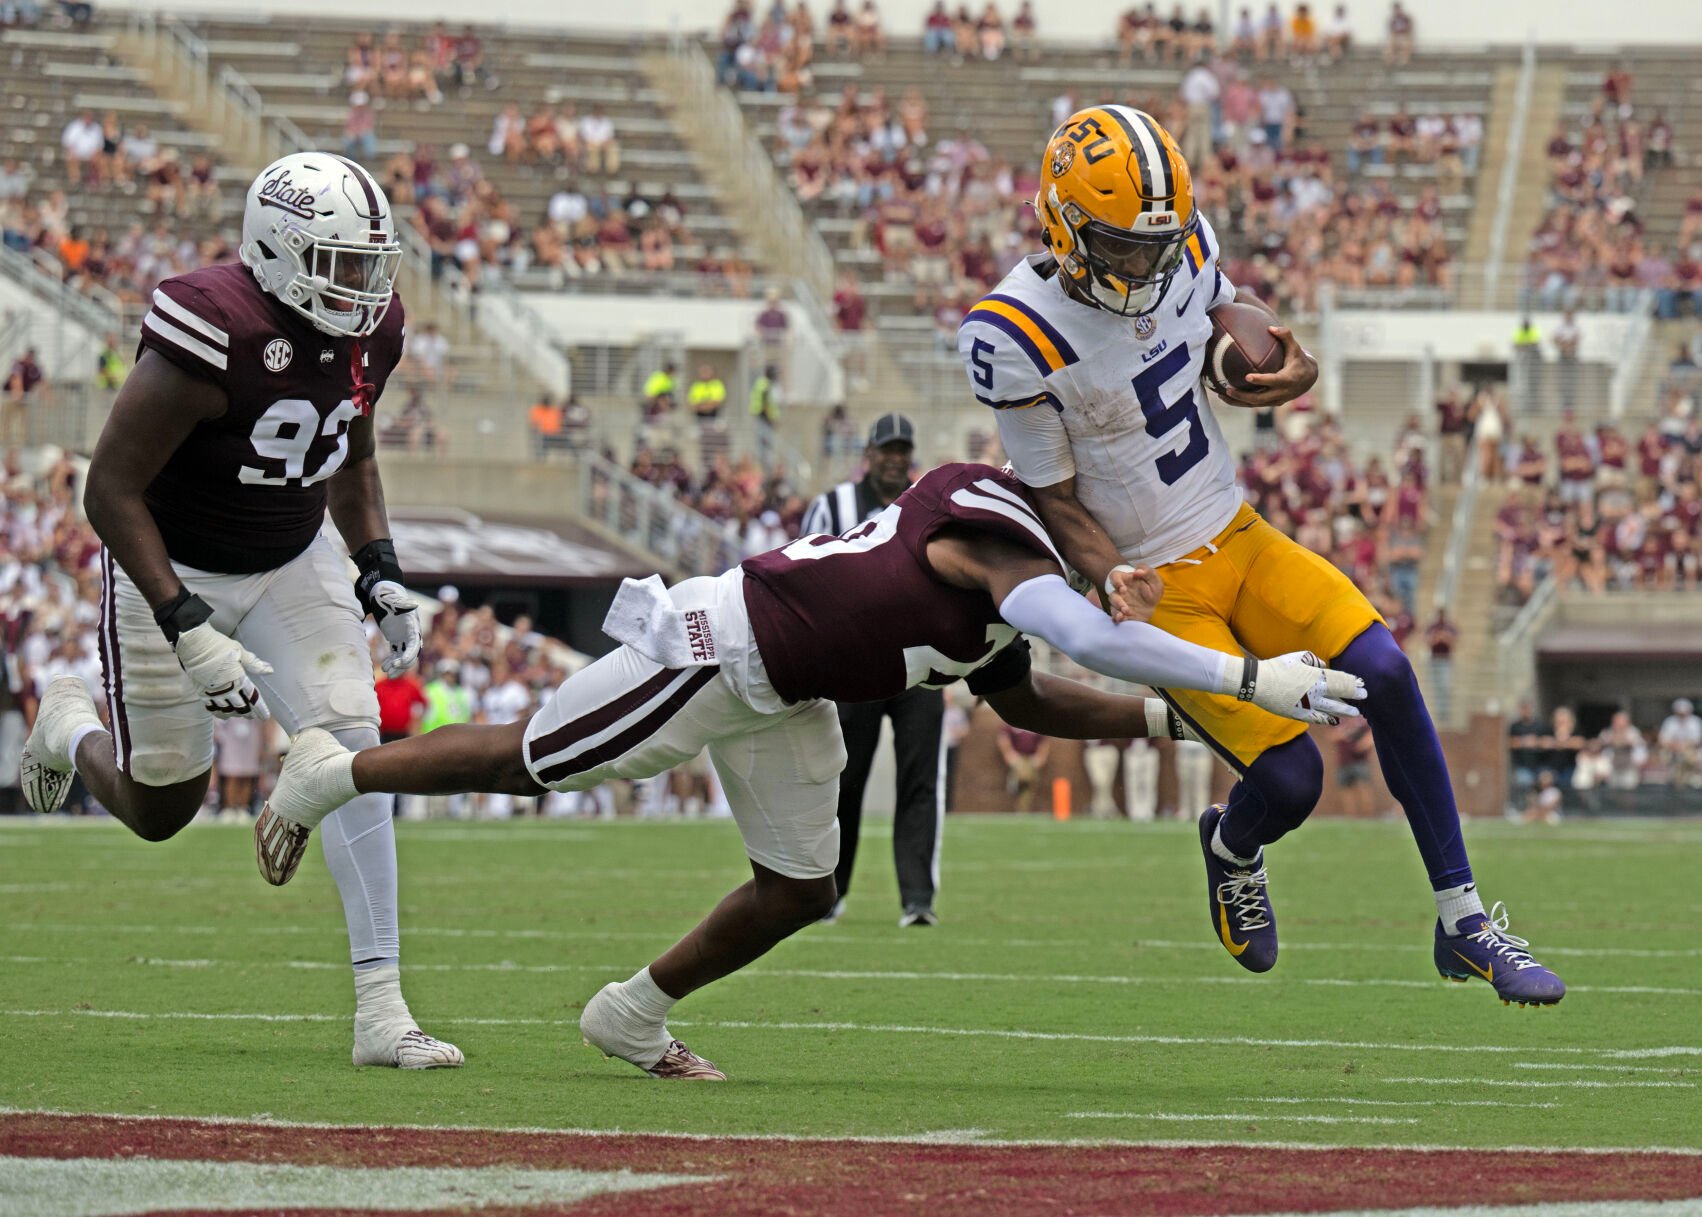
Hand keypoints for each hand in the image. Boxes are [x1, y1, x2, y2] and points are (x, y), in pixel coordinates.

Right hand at [173, 621, 271, 718]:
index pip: (252, 698)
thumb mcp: (239, 652)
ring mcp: (212, 691)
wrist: (193, 643)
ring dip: (234, 713)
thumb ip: (254, 664)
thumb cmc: (218, 645)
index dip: (260, 708)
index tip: (265, 716)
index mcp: (238, 678)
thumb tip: (270, 670)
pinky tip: (223, 714)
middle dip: (248, 712)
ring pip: (226, 710)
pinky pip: (211, 707)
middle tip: (254, 716)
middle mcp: (225, 688)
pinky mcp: (201, 691)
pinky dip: (219, 712)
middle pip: (240, 706)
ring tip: (241, 715)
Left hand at [366, 579, 420, 677]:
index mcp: (412, 624)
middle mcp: (411, 632)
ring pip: (404, 656)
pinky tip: (385, 666)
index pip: (415, 643)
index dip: (410, 654)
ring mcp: (404, 636)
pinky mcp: (397, 638)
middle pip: (411, 653)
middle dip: (403, 664)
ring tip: (386, 672)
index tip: (400, 662)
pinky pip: (397, 653)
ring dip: (397, 666)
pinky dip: (393, 661)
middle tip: (390, 671)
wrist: (383, 592)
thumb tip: (411, 604)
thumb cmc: (388, 595)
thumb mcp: (393, 599)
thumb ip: (401, 603)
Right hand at [1108, 565, 1163, 623]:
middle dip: (1117, 600)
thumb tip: (1137, 571)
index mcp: (1126, 580)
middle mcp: (1120, 592)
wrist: (1155, 606)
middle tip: (1125, 604)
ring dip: (1118, 609)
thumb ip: (1148, 572)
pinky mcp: (1122, 614)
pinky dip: (1116, 618)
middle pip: (1112, 594)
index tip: (1123, 588)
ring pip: (1113, 606)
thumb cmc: (1153, 589)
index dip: (1116, 582)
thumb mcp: (1155, 579)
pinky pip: (1115, 616)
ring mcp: (1120, 603)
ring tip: (1126, 612)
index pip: (1114, 577)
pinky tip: (1120, 619)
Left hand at [1218, 326, 1317, 408]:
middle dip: (1243, 396)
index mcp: (1288, 379)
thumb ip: (1285, 336)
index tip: (1247, 377)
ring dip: (1238, 402)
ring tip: (1221, 395)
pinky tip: (1226, 397)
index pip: (1274, 381)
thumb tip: (1270, 327)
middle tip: (1228, 389)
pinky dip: (1240, 403)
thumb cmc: (1298, 359)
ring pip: (1255, 405)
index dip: (1261, 380)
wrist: (1308, 379)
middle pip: (1261, 398)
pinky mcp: (1271, 403)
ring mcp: (1276, 400)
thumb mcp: (1295, 347)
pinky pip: (1254, 405)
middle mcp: (1282, 393)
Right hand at [1240, 649, 1365, 725]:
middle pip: (1340, 695)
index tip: (1361, 683)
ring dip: (1345, 710)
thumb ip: (1313, 661)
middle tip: (1365, 696)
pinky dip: (1328, 719)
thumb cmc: (1277, 667)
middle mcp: (1315, 692)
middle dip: (1354, 696)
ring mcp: (1307, 705)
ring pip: (1332, 709)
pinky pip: (1318, 718)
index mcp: (1316, 676)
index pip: (1341, 681)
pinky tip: (1335, 720)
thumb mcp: (1297, 657)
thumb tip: (1323, 666)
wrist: (1257, 683)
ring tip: (1355, 713)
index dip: (1353, 683)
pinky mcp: (1298, 714)